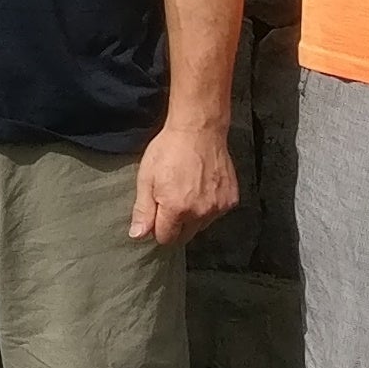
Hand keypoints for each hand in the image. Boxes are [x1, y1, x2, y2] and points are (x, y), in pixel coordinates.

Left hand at [131, 115, 239, 250]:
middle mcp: (199, 212)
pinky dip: (209, 205)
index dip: (158, 227)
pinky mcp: (230, 199)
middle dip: (176, 224)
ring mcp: (217, 206)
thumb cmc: (170, 149)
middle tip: (171, 199)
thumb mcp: (146, 177)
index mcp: (176, 209)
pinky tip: (202, 187)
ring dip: (193, 216)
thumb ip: (143, 210)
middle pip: (185, 236)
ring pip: (201, 225)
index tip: (157, 214)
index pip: (165, 238)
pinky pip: (216, 213)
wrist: (199, 129)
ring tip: (188, 190)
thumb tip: (137, 235)